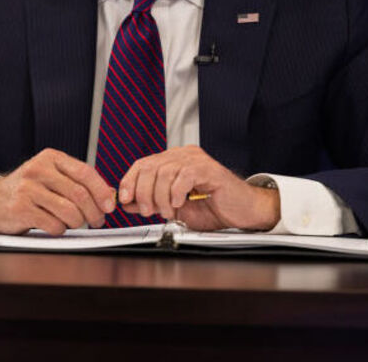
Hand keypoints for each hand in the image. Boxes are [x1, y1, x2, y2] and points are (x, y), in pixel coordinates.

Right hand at [0, 149, 115, 234]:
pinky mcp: (21, 209)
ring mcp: (28, 189)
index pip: (85, 172)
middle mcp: (38, 170)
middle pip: (80, 194)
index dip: (102, 191)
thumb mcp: (51, 177)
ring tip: (74, 223)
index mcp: (50, 158)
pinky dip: (60, 230)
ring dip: (77, 223)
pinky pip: (54, 225)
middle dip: (94, 212)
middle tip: (97, 221)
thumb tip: (110, 194)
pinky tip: (54, 225)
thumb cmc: (27, 190)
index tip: (109, 206)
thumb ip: (77, 182)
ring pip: (69, 211)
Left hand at [117, 145, 279, 230]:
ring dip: (160, 196)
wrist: (243, 212)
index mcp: (173, 162)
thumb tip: (127, 202)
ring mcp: (196, 160)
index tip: (124, 199)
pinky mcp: (209, 169)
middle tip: (148, 210)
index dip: (129, 181)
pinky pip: (184, 175)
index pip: (142, 164)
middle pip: (150, 167)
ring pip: (164, 171)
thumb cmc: (213, 209)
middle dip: (143, 192)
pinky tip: (180, 203)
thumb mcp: (174, 209)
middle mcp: (183, 156)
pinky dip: (177, 192)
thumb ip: (151, 203)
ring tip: (168, 211)